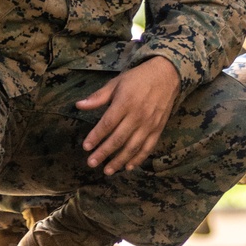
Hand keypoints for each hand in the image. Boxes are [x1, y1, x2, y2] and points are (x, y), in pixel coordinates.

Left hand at [76, 56, 180, 175]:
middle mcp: (137, 115)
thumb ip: (98, 97)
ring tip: (107, 171)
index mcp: (125, 102)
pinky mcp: (158, 129)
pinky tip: (128, 166)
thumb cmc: (138, 78)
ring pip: (133, 146)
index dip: (96, 136)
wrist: (167, 75)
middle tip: (91, 163)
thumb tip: (78, 105)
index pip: (108, 123)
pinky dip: (138, 159)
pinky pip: (148, 147)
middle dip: (104, 152)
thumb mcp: (117, 83)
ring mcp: (149, 124)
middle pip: (118, 138)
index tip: (86, 147)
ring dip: (119, 160)